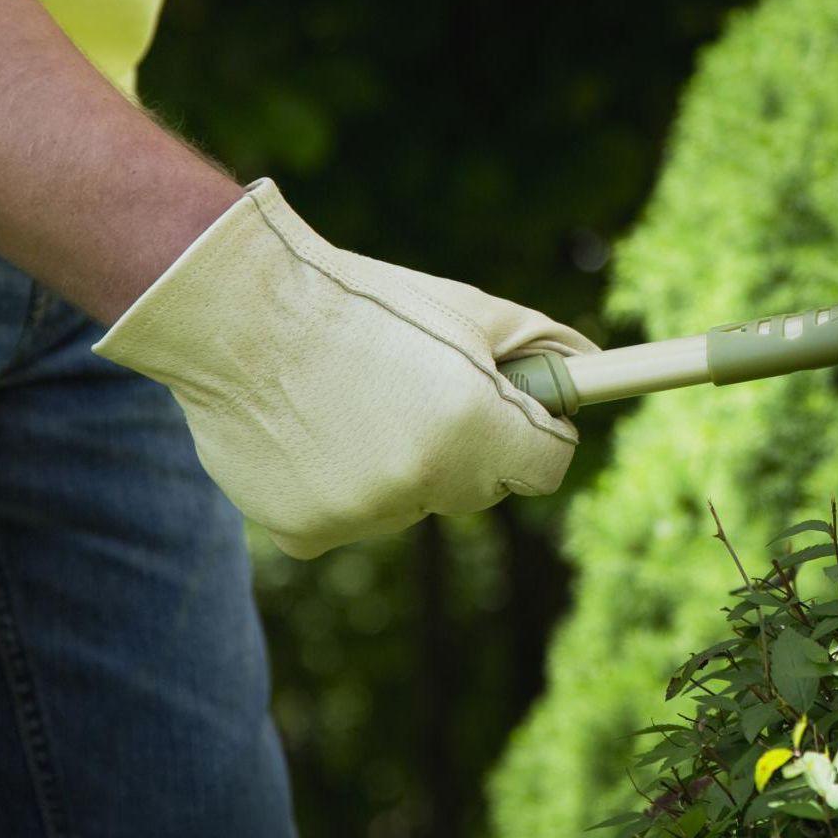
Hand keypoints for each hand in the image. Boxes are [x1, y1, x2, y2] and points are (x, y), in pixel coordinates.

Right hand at [94, 180, 593, 557]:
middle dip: (468, 446)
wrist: (241, 316)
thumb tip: (596, 370)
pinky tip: (313, 432)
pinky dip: (341, 487)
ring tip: (353, 399)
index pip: (547, 468)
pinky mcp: (307, 535)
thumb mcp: (469, 309)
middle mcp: (424, 480)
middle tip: (420, 389)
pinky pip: (352, 520)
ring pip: (413, 502)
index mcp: (475, 425)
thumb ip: (544, 347)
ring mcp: (363, 514)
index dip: (536, 435)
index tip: (519, 413)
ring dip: (401, 465)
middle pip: (481, 488)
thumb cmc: (364, 302)